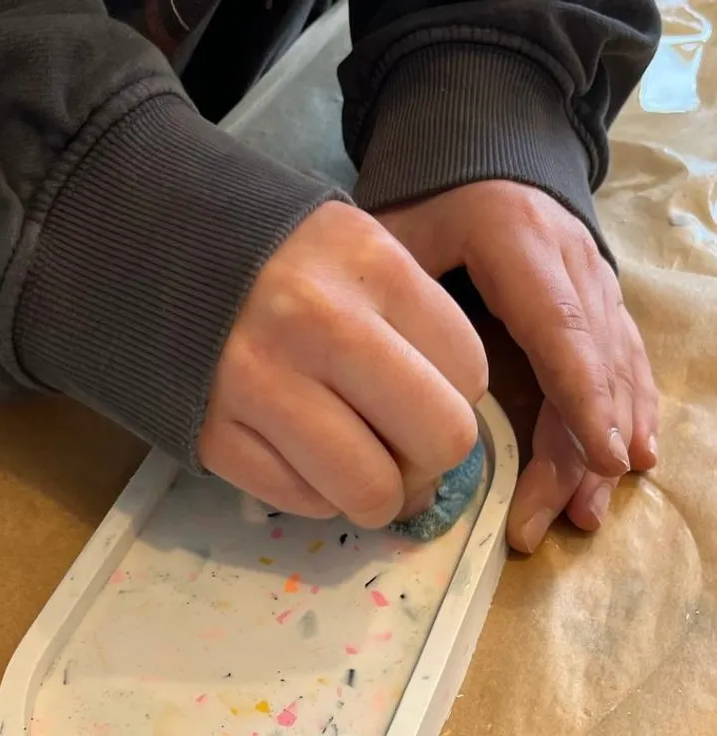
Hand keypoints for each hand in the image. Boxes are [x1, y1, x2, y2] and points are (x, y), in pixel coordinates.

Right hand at [199, 201, 487, 527]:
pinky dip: (312, 493)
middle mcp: (319, 324)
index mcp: (370, 264)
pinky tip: (296, 453)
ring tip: (353, 465)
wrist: (149, 248)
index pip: (469, 373)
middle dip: (428, 460)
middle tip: (398, 447)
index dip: (454, 396)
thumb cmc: (273, 256)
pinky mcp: (211, 433)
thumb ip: (411, 325)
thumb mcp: (354, 251)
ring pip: (370, 491)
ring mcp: (258, 383)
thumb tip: (444, 441)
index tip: (420, 392)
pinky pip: (300, 501)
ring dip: (374, 493)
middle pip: (439, 441)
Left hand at [376, 181, 658, 551]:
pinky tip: (631, 460)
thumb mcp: (399, 228)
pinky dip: (629, 411)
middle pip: (594, 364)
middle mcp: (574, 264)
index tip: (600, 456)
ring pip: (617, 370)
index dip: (582, 394)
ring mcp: (595, 281)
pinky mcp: (601, 298)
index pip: (561, 327)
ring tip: (589, 509)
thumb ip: (391, 285)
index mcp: (522, 242)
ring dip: (608, 443)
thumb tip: (384, 371)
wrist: (485, 150)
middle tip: (561, 518)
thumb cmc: (432, 194)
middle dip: (582, 448)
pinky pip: (625, 359)